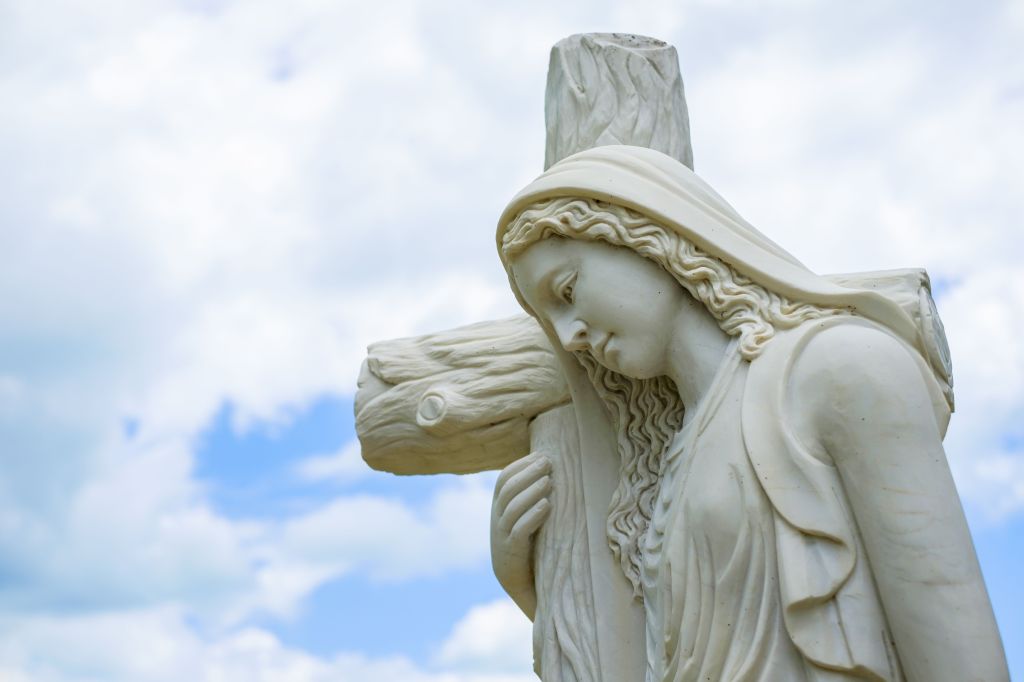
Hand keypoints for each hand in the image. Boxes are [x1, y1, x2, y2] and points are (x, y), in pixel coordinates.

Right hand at [490, 451, 551, 619]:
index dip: (520, 465)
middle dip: (528, 473)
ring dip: (531, 490)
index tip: (540, 455)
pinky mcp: (511, 553)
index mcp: (498, 509)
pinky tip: (547, 505)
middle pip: (507, 489)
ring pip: (511, 507)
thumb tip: (551, 469)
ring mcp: (501, 537)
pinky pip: (518, 531)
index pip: (503, 480)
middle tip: (549, 462)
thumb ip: (531, 498)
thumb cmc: (531, 545)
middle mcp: (496, 520)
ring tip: (550, 480)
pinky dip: (533, 515)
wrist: (521, 584)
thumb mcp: (526, 518)